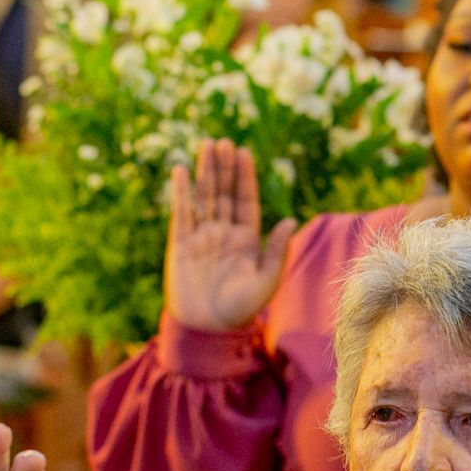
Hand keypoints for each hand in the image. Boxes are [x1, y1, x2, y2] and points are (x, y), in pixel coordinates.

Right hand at [162, 139, 297, 332]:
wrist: (208, 329)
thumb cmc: (241, 309)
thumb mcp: (266, 280)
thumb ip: (277, 251)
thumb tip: (289, 220)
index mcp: (247, 239)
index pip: (246, 200)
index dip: (244, 177)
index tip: (244, 153)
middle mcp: (224, 233)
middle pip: (224, 192)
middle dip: (224, 167)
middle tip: (223, 141)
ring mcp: (202, 237)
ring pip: (204, 197)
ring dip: (205, 172)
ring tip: (206, 145)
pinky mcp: (181, 244)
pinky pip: (181, 213)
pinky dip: (181, 192)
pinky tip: (181, 171)